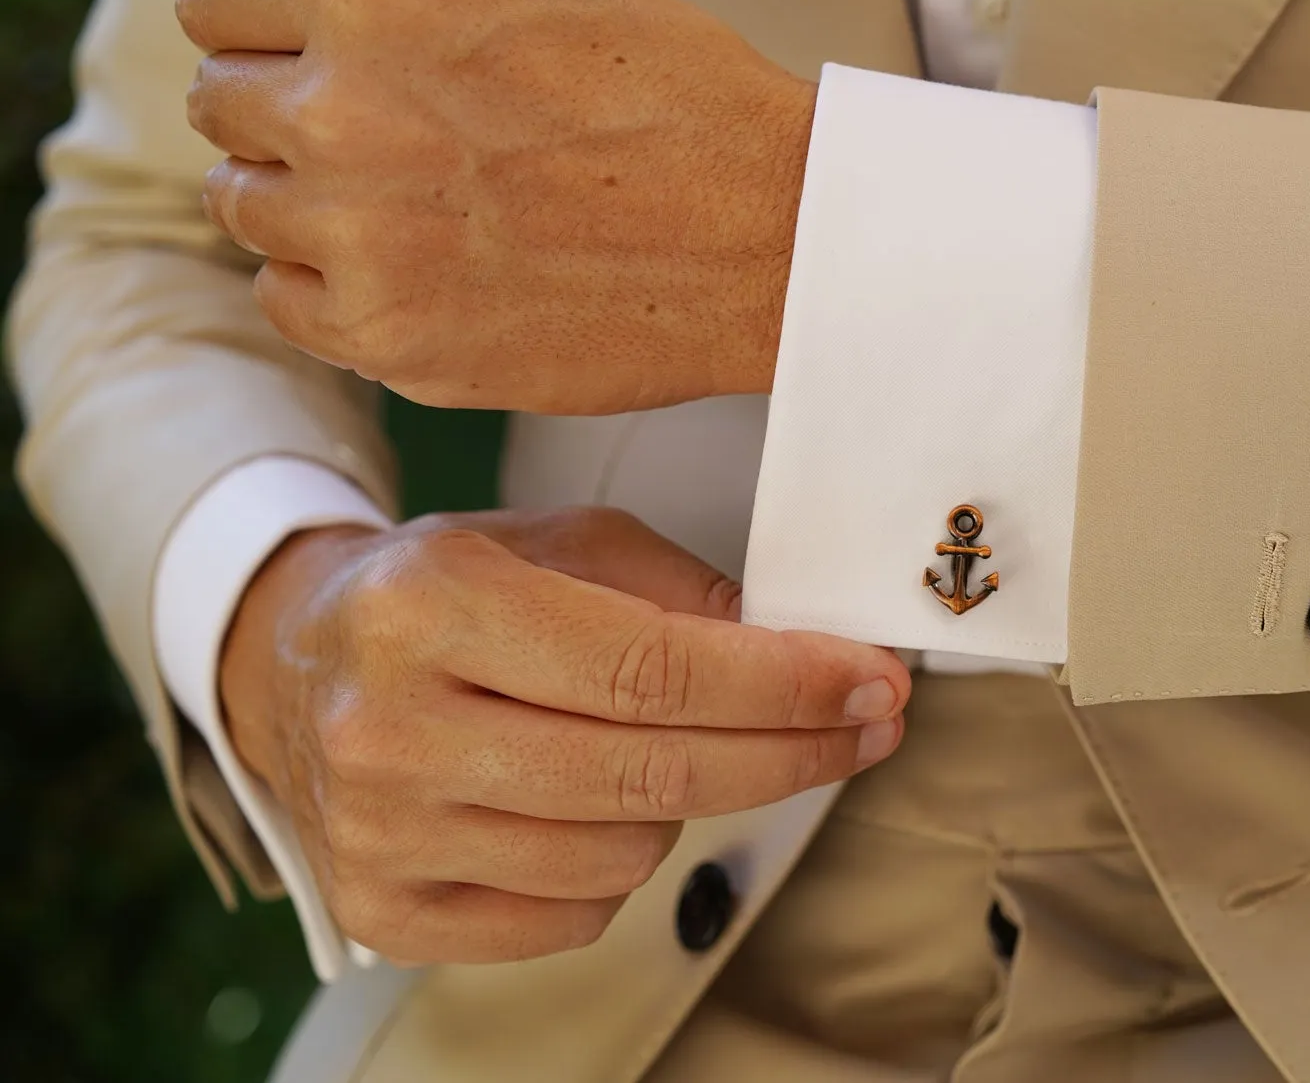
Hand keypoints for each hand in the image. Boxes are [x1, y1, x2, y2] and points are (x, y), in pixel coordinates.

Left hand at [178, 0, 815, 413]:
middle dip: (291, 103)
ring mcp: (361, 240)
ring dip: (311, 197)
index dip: (262, 15)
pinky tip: (427, 262)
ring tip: (427, 198)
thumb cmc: (671, 92)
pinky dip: (337, 283)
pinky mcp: (391, 338)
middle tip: (403, 126)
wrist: (773, 235)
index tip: (311, 41)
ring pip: (245, 206)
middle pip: (222, 103)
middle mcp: (342, 115)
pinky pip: (289, 301)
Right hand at [219, 507, 907, 963]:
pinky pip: (572, 917)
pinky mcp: (386, 911)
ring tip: (665, 746)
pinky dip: (615, 866)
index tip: (871, 682)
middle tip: (866, 725)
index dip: (783, 685)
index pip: (649, 669)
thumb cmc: (439, 593)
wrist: (290, 663)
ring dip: (687, 801)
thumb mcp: (556, 540)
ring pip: (623, 854)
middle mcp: (392, 726)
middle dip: (790, 752)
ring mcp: (382, 832)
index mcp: (430, 605)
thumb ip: (678, 589)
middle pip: (650, 772)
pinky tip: (595, 804)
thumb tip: (806, 653)